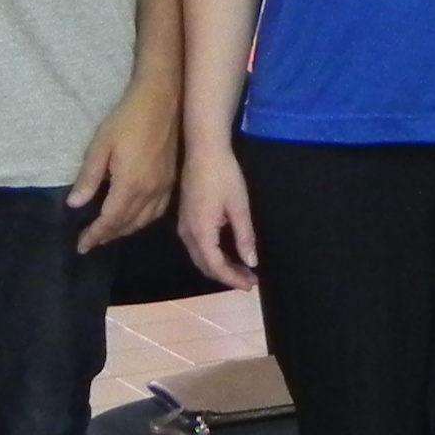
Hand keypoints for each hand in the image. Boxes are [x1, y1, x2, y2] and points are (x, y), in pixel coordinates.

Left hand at [71, 76, 178, 250]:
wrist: (162, 101)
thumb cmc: (127, 120)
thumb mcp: (101, 145)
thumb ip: (89, 177)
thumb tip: (75, 205)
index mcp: (130, 185)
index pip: (110, 220)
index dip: (95, 235)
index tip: (81, 246)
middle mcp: (150, 192)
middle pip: (127, 224)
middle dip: (108, 236)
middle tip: (91, 242)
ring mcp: (164, 188)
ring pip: (144, 221)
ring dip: (125, 231)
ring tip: (109, 233)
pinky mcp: (171, 181)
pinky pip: (157, 212)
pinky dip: (143, 221)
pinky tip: (135, 219)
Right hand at [178, 144, 261, 291]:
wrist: (203, 149)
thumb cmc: (223, 175)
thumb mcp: (239, 206)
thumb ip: (244, 236)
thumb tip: (251, 262)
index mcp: (200, 232)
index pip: (215, 266)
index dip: (232, 279)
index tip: (251, 285)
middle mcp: (187, 233)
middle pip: (205, 265)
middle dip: (227, 276)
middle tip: (249, 280)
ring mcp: (183, 225)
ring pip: (199, 257)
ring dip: (219, 266)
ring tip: (242, 269)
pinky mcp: (185, 217)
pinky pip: (197, 246)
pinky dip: (212, 255)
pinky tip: (227, 252)